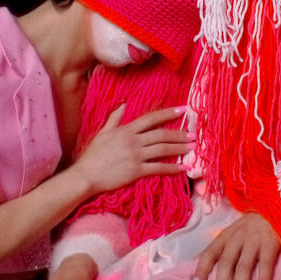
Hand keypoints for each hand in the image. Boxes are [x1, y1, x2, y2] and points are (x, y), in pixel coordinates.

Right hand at [73, 105, 192, 194]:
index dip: (169, 113)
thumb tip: (123, 104)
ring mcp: (136, 156)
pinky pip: (159, 168)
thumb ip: (115, 118)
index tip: (183, 110)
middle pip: (162, 134)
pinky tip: (184, 168)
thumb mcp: (103, 132)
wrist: (86, 175)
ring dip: (180, 148)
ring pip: (163, 149)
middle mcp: (134, 141)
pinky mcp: (137, 171)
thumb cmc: (93, 155)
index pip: (152, 118)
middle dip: (180, 133)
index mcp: (126, 130)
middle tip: (193, 134)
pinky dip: (173, 168)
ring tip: (192, 147)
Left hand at [193, 213, 280, 279]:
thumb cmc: (255, 225)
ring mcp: (254, 240)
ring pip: (244, 267)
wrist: (279, 207)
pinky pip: (265, 265)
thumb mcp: (236, 231)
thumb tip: (211, 272)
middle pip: (226, 263)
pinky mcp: (271, 243)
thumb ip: (226, 248)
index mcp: (226, 235)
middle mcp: (237, 237)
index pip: (210, 252)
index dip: (202, 269)